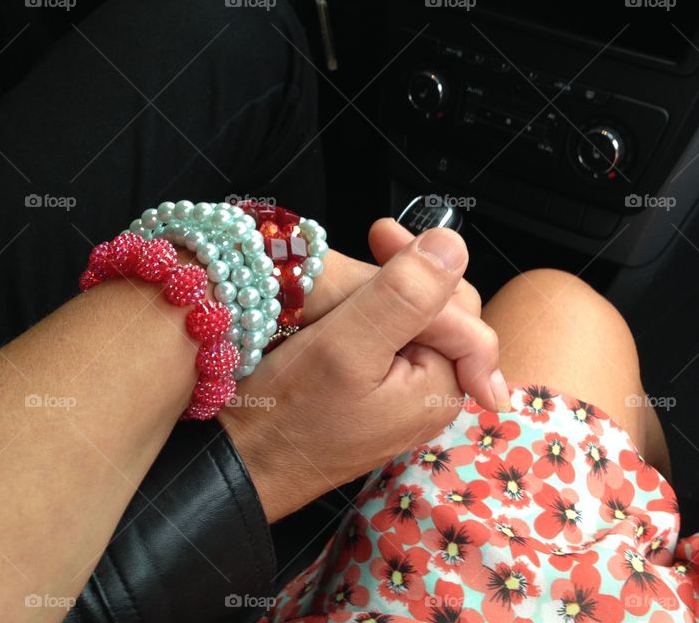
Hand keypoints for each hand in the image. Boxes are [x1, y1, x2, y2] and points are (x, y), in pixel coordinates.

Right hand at [282, 219, 507, 410]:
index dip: (422, 259)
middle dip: (407, 273)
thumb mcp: (346, 346)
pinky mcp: (378, 399)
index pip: (457, 303)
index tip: (379, 232)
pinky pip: (388, 344)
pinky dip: (371, 317)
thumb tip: (451, 245)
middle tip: (371, 239)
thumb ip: (405, 295)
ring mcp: (406, 400)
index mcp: (442, 384)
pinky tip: (346, 306)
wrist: (241, 466)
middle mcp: (433, 396)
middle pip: (438, 311)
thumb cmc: (286, 416)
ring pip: (410, 324)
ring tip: (354, 269)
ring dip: (386, 290)